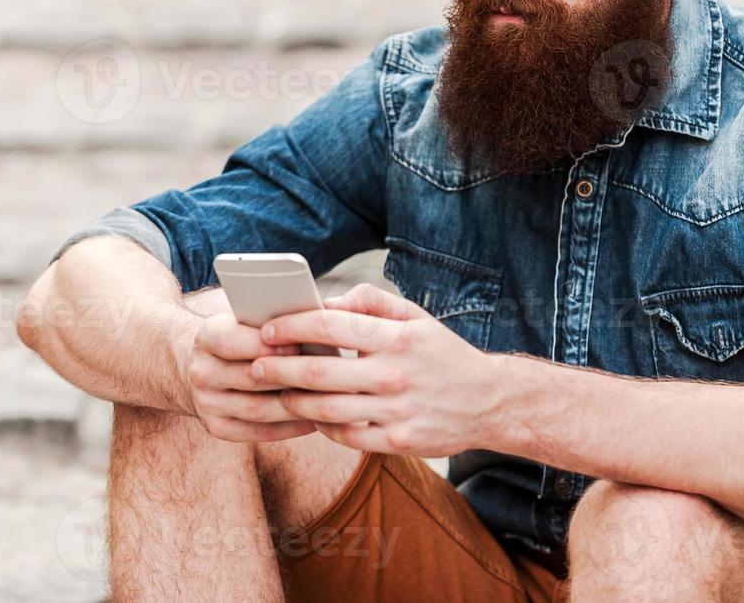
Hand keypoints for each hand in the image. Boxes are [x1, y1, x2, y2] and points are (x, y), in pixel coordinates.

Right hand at [185, 289, 317, 442]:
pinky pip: (257, 432)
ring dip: (295, 406)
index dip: (267, 345)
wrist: (206, 365)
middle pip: (250, 378)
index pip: (233, 341)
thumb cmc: (243, 336)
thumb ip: (272, 322)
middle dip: (289, 377)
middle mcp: (201, 372)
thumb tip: (315, 324)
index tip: (300, 343)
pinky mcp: (217, 427)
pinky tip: (315, 420)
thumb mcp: (247, 320)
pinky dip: (289, 428)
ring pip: (257, 409)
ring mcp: (206, 403)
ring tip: (328, 400)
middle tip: (327, 377)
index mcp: (206, 337)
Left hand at [251, 283, 498, 457]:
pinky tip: (313, 416)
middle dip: (278, 369)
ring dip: (292, 402)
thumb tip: (328, 300)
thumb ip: (372, 302)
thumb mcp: (416, 317)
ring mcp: (396, 411)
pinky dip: (323, 427)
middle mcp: (394, 374)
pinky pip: (346, 437)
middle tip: (254, 366)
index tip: (268, 330)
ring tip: (277, 393)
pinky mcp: (398, 442)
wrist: (489, 401)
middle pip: (319, 373)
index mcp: (396, 337)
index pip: (331, 327)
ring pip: (326, 410)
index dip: (292, 327)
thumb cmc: (443, 354)